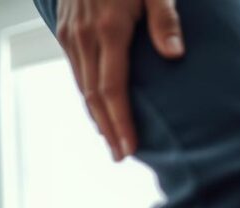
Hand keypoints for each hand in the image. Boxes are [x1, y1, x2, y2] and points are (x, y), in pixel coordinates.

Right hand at [55, 0, 184, 161]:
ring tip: (110, 138)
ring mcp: (71, 33)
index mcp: (109, 28)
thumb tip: (174, 54)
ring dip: (96, 115)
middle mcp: (84, 36)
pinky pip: (75, 70)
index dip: (120, 122)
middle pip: (94, 96)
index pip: (112, 89)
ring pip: (81, 85)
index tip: (129, 148)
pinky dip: (86, 94)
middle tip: (120, 156)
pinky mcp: (65, 29)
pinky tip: (97, 106)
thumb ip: (165, 19)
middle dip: (108, 129)